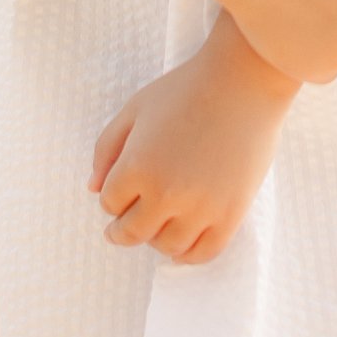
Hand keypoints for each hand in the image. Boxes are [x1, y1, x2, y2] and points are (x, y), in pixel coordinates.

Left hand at [90, 20, 294, 263]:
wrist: (243, 81)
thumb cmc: (186, 89)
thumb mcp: (136, 108)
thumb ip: (107, 148)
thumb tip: (93, 189)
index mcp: (137, 165)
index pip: (109, 203)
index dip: (112, 197)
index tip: (120, 191)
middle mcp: (165, 193)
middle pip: (132, 232)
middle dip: (123, 229)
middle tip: (123, 227)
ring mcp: (200, 208)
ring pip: (166, 246)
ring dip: (155, 239)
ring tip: (157, 226)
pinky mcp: (230, 215)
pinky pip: (203, 253)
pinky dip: (187, 255)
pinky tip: (180, 245)